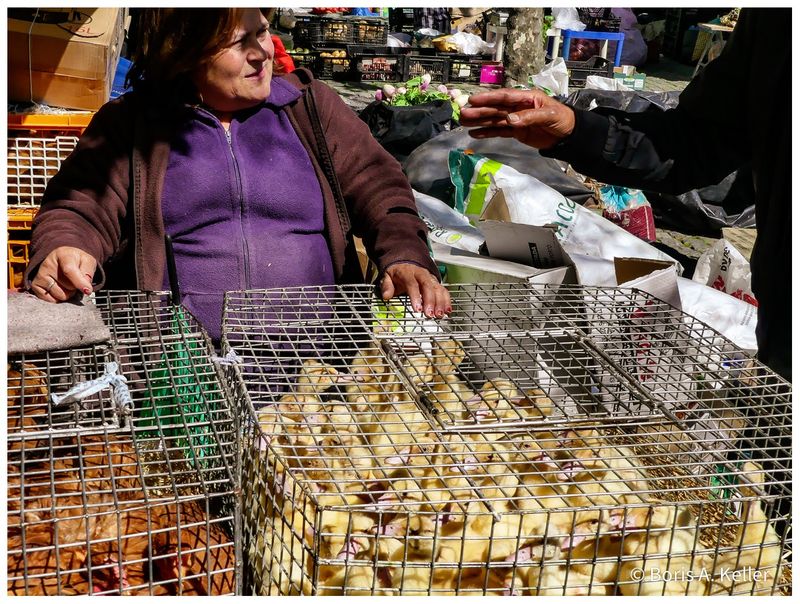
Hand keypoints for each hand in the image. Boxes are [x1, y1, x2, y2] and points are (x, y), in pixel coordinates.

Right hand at [29, 246, 96, 302]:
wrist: (62, 259)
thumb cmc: (76, 260)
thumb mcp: (87, 261)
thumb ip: (88, 273)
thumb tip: (86, 288)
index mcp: (63, 255)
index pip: (69, 270)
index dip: (79, 282)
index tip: (88, 290)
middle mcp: (48, 264)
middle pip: (69, 287)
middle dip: (76, 287)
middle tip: (74, 279)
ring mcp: (40, 275)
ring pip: (61, 295)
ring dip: (68, 293)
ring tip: (66, 283)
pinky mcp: (35, 285)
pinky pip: (51, 300)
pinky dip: (58, 298)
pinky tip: (59, 288)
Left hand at [380, 263, 450, 318]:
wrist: (406, 262)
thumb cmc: (397, 273)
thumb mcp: (387, 276)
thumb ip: (386, 286)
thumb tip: (386, 296)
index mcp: (408, 273)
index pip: (412, 284)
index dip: (416, 297)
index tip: (418, 309)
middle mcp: (422, 274)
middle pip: (428, 287)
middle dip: (430, 301)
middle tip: (430, 314)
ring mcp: (430, 278)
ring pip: (438, 289)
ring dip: (440, 302)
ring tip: (439, 315)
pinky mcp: (436, 283)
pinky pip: (444, 290)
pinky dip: (447, 301)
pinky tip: (448, 311)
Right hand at [459, 88, 575, 148]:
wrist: (568, 135)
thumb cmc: (562, 119)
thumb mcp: (549, 116)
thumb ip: (529, 117)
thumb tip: (510, 120)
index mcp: (526, 98)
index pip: (504, 97)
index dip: (489, 98)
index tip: (473, 100)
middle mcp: (518, 107)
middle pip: (495, 108)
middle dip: (479, 111)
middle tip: (462, 113)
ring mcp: (516, 119)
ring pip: (494, 119)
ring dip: (479, 121)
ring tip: (463, 122)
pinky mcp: (516, 132)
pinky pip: (499, 131)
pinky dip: (487, 132)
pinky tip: (474, 134)